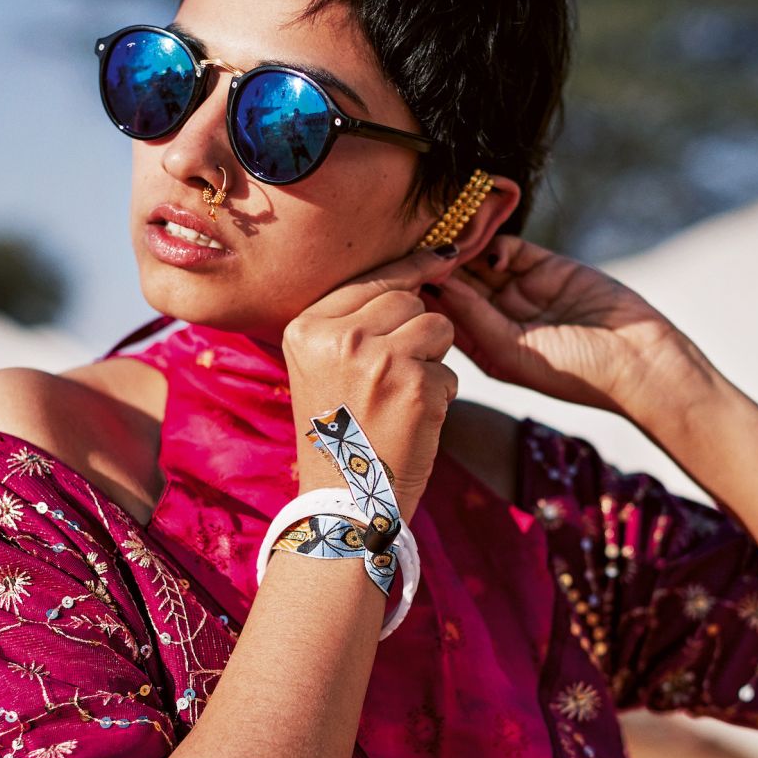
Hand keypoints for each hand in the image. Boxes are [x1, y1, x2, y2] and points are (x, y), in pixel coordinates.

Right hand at [283, 249, 459, 522]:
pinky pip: (451, 370)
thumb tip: (423, 268)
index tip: (443, 256)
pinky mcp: (416, 386)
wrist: (344, 502)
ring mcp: (379, 359)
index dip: (410, 270)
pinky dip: (442, 396)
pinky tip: (414, 421)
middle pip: (409, 299)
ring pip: (438, 326)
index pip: (372, 278)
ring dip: (434, 359)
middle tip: (394, 378)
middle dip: (416, 332)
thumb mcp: (320, 368)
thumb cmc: (340, 435)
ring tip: (404, 396)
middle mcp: (340, 337)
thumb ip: (353, 321)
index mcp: (307, 328)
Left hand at [432, 234, 698, 418]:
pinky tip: (485, 236)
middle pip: (456, 283)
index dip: (421, 292)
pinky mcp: (546, 268)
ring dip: (462, 244)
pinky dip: (494, 236)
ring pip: (478, 260)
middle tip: (414, 237)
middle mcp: (497, 319)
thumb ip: (473, 317)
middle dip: (437, 261)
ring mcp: (521, 291)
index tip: (401, 272)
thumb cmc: (575, 373)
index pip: (441, 314)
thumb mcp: (512, 351)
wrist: (639, 361)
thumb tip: (434, 283)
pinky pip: (510, 246)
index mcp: (482, 348)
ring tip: (443, 227)